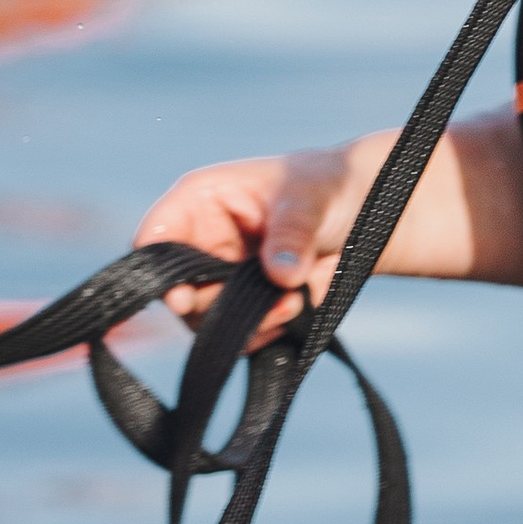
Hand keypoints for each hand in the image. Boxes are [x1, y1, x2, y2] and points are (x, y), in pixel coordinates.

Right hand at [135, 142, 370, 343]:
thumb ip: (293, 233)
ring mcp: (221, 277)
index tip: (182, 299)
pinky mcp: (245, 305)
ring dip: (250, 322)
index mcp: (199, 202)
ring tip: (296, 302)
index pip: (155, 238)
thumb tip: (282, 275)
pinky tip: (299, 310)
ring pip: (207, 321)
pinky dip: (267, 332)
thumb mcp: (311, 200)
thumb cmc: (328, 188)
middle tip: (273, 301)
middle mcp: (201, 242)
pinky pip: (240, 335)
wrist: (368, 215)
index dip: (157, 271)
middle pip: (177, 291)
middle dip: (220, 305)